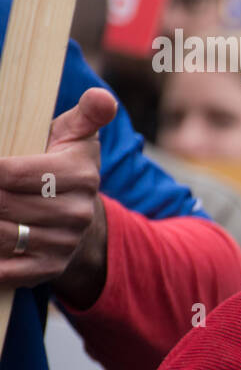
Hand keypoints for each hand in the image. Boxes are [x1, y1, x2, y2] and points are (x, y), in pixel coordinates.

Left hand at [0, 87, 115, 293]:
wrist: (80, 220)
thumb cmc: (63, 166)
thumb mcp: (76, 135)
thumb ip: (88, 113)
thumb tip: (102, 99)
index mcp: (81, 175)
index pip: (14, 172)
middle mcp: (76, 213)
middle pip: (4, 204)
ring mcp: (63, 244)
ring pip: (1, 236)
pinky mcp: (48, 269)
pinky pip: (6, 271)